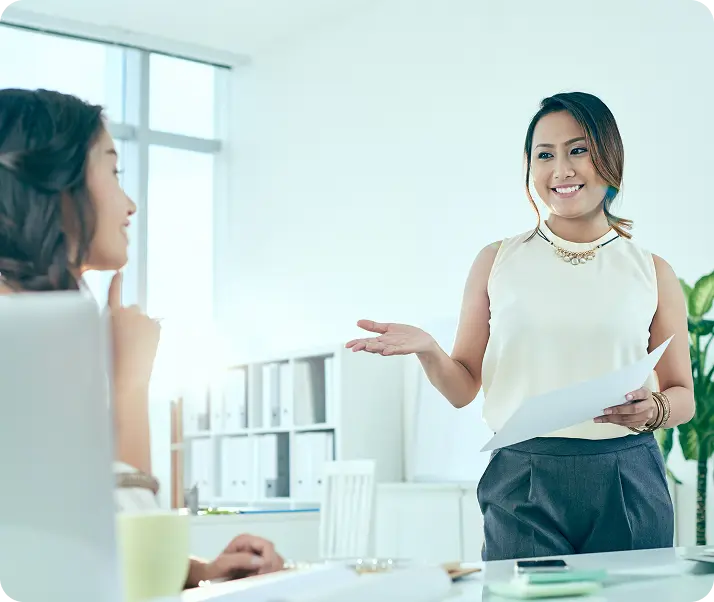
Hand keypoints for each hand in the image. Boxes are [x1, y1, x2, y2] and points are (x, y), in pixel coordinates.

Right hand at [107, 271, 160, 393]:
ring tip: (134, 348)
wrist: (127, 377)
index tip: (119, 273)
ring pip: (143, 320)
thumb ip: (113, 326)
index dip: (116, 284)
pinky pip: (153, 327)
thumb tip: (128, 322)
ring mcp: (144, 318)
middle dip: (130, 321)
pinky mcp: (155, 326)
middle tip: (126, 342)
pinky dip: (150, 334)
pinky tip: (144, 348)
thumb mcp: (103, 340)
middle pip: (132, 310)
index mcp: (110, 315)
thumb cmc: (110, 364)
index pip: (113, 294)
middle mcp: (128, 312)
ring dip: (140, 329)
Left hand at [200, 534, 283, 582]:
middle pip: (274, 554)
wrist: (209, 578)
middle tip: (258, 579)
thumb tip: (261, 561)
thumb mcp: (223, 564)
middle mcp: (255, 546)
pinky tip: (260, 581)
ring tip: (257, 580)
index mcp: (246, 540)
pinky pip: (273, 569)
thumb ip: (240, 559)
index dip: (268, 559)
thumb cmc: (214, 570)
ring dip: (270, 573)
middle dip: (270, 567)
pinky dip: (270, 576)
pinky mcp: (260, 566)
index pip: (267, 545)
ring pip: (276, 562)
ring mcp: (258, 555)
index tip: (262, 573)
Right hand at [345, 320, 435, 355]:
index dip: (357, 343)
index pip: (366, 342)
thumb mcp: (388, 328)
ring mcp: (395, 348)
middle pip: (372, 346)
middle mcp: (386, 345)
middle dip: (363, 347)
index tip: (348, 345)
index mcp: (381, 341)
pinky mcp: (406, 348)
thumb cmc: (406, 335)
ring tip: (366, 347)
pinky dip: (391, 351)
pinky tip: (385, 351)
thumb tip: (358, 322)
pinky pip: (397, 350)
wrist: (423, 340)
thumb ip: (374, 326)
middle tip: (353, 348)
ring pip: (383, 349)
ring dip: (375, 349)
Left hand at [594, 386, 655, 427]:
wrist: (648, 404)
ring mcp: (646, 415)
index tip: (626, 396)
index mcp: (646, 394)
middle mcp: (648, 405)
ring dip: (613, 418)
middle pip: (635, 409)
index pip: (642, 394)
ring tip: (602, 416)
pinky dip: (614, 422)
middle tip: (606, 410)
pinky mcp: (641, 423)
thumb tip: (609, 390)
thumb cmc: (637, 394)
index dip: (635, 395)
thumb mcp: (635, 388)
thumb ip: (627, 389)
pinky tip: (605, 420)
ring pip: (629, 419)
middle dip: (619, 410)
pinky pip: (627, 424)